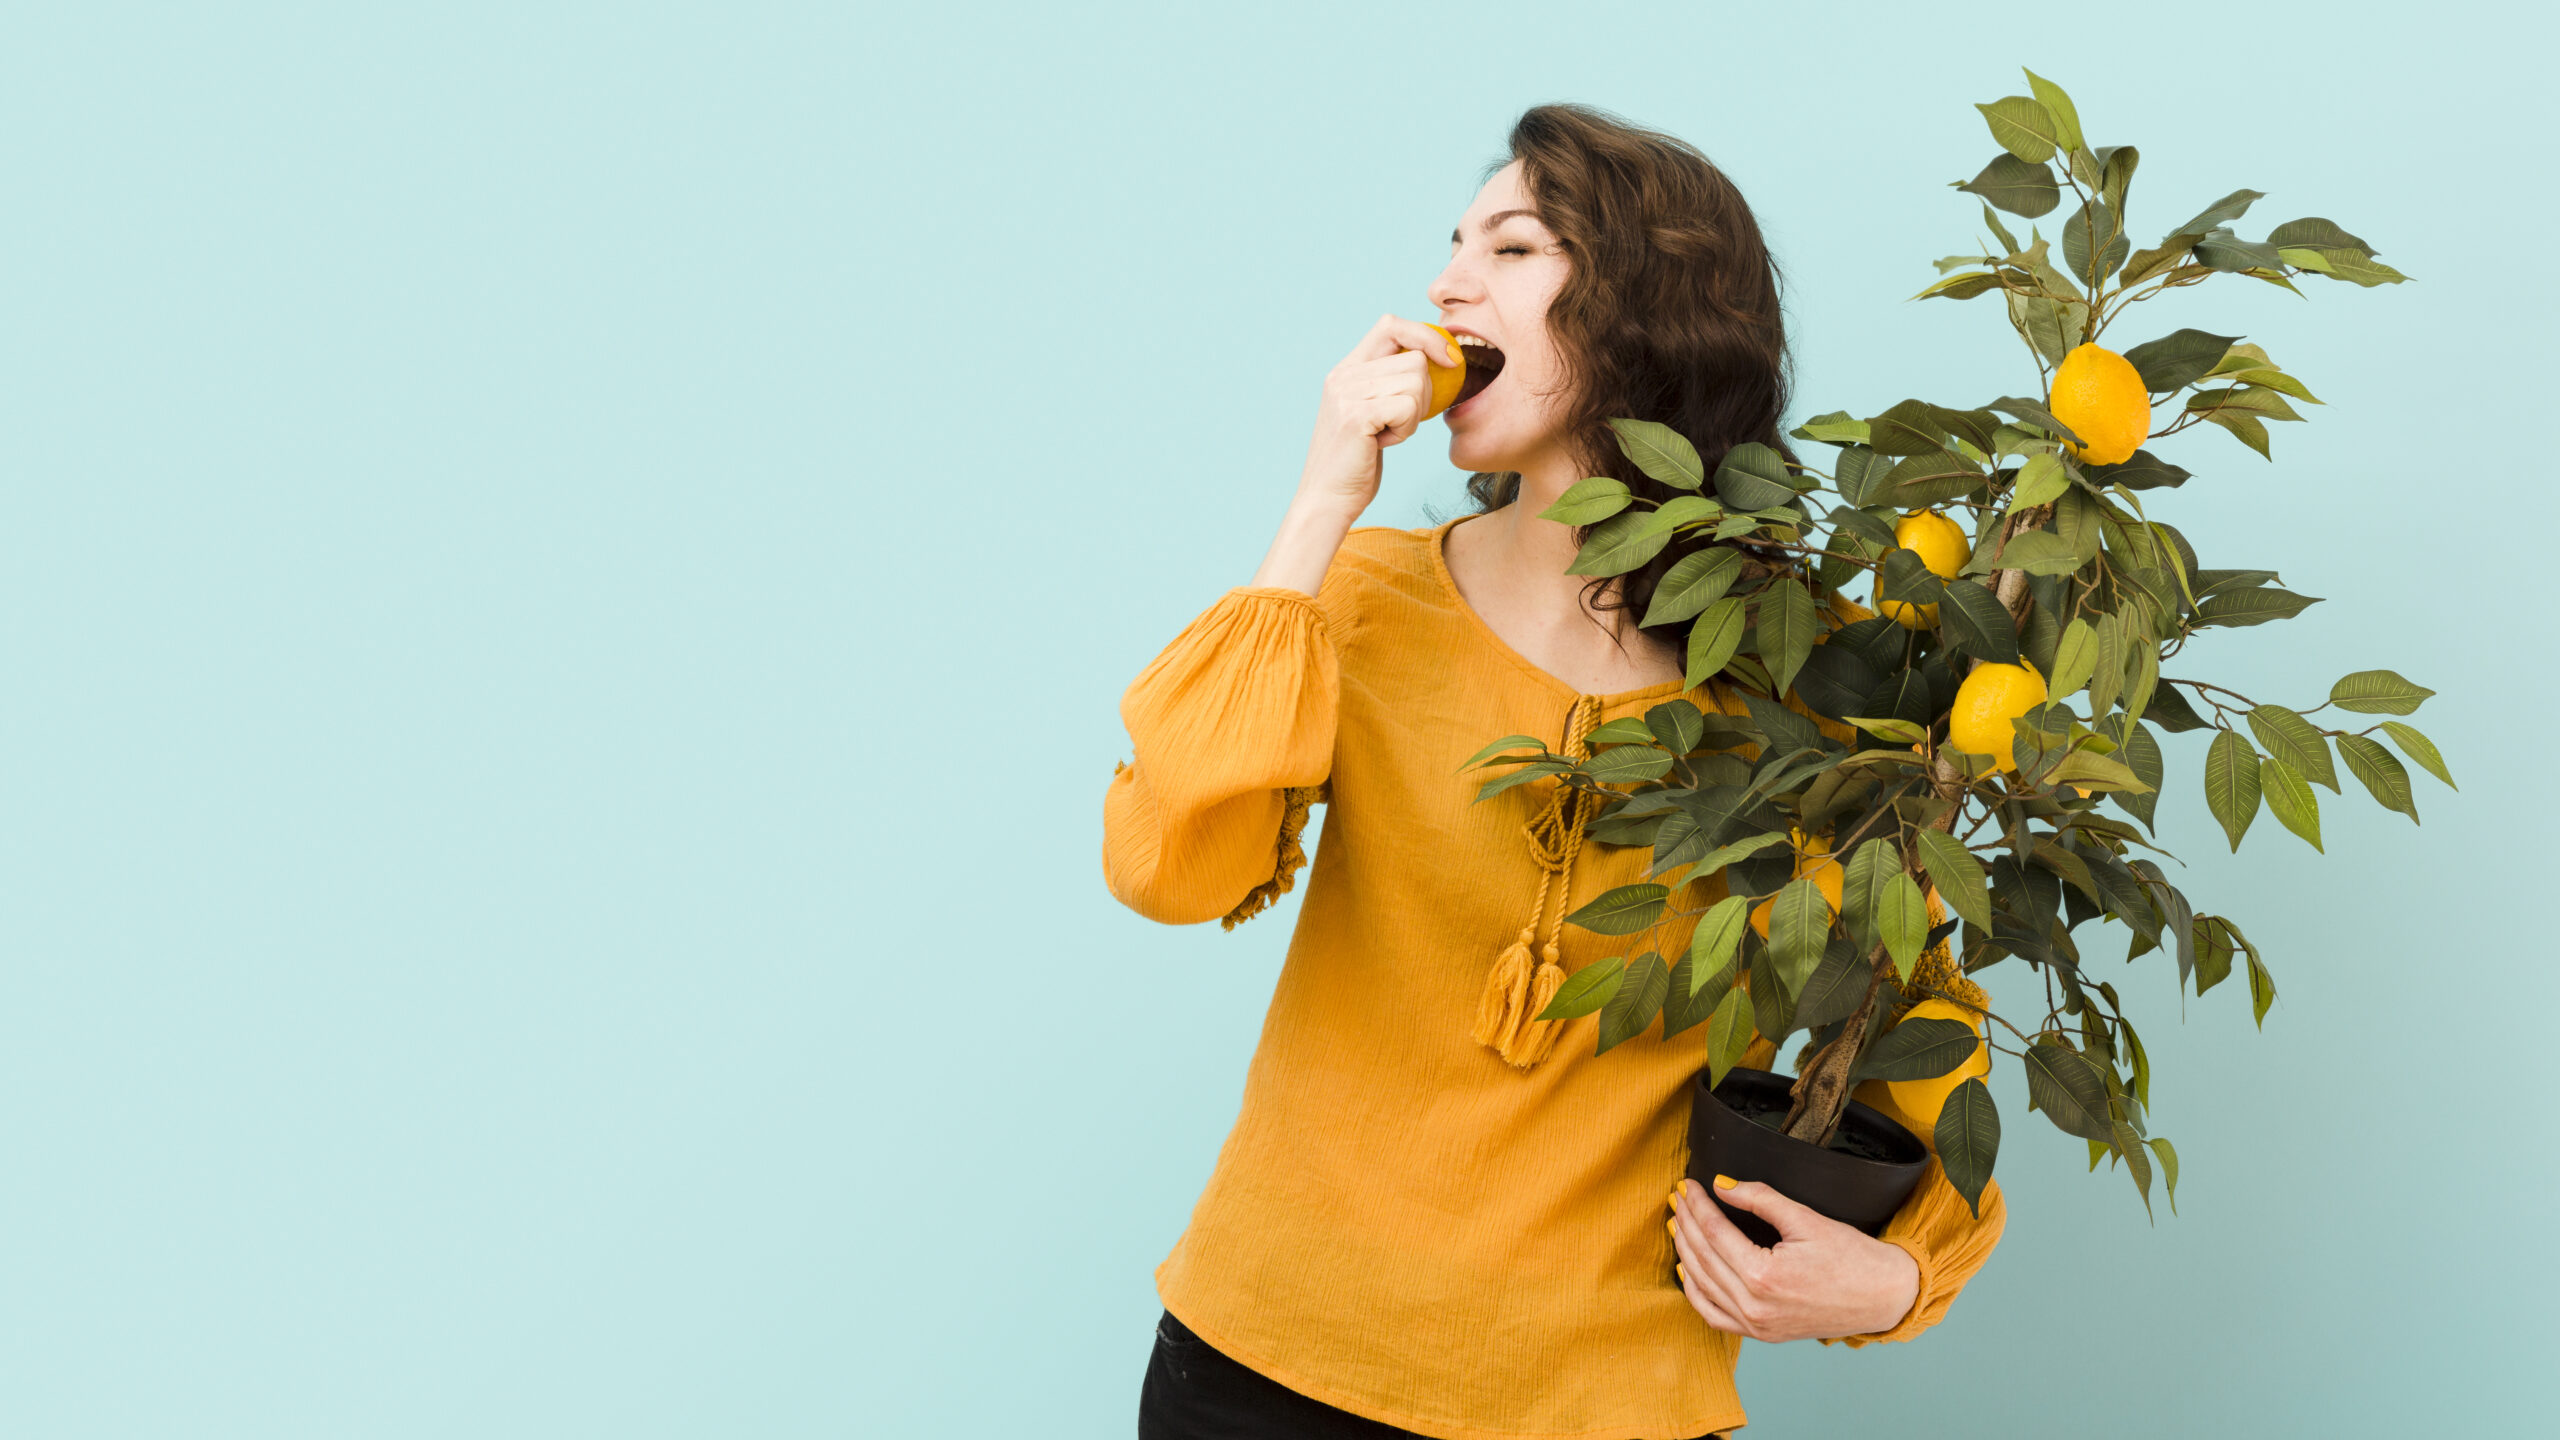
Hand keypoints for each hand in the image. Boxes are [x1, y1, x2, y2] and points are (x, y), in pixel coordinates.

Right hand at [1295, 313, 1460, 519]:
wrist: (1327, 500)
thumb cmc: (1356, 462)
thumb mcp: (1371, 412)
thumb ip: (1389, 383)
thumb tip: (1437, 358)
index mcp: (1346, 369)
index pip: (1392, 325)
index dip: (1426, 336)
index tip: (1450, 360)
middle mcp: (1343, 374)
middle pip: (1415, 358)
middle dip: (1424, 392)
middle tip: (1401, 421)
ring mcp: (1347, 393)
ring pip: (1416, 381)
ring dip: (1414, 415)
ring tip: (1388, 433)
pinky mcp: (1356, 416)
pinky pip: (1408, 407)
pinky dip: (1406, 430)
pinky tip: (1383, 444)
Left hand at [1667, 1176, 1920, 1342]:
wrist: (1883, 1297)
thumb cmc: (1852, 1258)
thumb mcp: (1806, 1218)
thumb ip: (1760, 1200)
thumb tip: (1721, 1185)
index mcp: (1764, 1276)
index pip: (1714, 1233)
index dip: (1697, 1206)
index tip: (1686, 1185)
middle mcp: (1755, 1306)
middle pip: (1703, 1258)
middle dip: (1686, 1224)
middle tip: (1676, 1198)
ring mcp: (1757, 1326)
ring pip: (1703, 1286)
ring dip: (1684, 1253)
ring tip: (1677, 1225)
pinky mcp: (1762, 1335)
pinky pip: (1715, 1317)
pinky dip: (1696, 1293)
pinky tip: (1687, 1271)